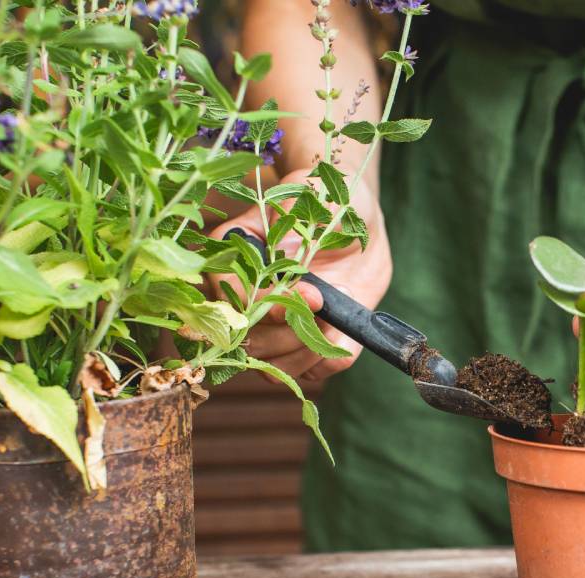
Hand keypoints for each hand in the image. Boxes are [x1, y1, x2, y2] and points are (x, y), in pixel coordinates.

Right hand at [208, 168, 392, 380]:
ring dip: (306, 350)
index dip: (267, 304)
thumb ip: (294, 221)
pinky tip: (342, 334)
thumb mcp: (312, 195)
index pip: (229, 301)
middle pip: (249, 342)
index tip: (310, 289)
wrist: (355, 215)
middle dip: (289, 331)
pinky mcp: (307, 341)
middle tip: (322, 301)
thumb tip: (286, 263)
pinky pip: (309, 373)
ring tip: (332, 319)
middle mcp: (246, 299)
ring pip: (272, 367)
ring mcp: (275, 326)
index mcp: (232, 260)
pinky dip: (327, 361)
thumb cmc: (325, 198)